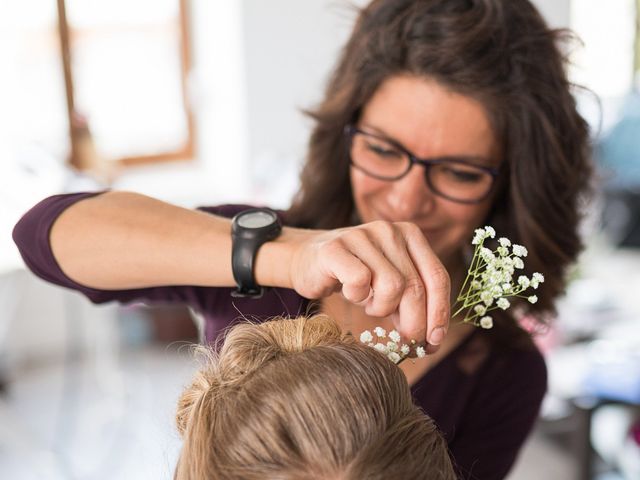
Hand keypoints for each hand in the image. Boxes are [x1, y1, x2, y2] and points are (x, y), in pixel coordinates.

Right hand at [289, 221, 449, 346]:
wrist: (308, 260)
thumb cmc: (354, 276)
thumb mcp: (390, 283)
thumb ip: (413, 299)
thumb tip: (433, 339)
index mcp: (410, 234)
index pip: (437, 277)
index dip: (439, 313)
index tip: (434, 341)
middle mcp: (390, 230)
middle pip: (415, 287)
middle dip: (413, 323)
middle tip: (404, 343)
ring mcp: (362, 235)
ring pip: (392, 287)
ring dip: (380, 308)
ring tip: (368, 303)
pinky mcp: (336, 247)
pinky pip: (360, 282)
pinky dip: (357, 296)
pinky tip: (350, 293)